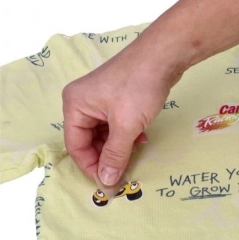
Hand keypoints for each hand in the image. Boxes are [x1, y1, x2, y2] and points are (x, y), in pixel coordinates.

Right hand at [62, 40, 178, 187]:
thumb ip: (115, 155)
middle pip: (89, 141)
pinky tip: (142, 138)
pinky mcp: (117, 99)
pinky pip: (116, 125)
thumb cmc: (139, 87)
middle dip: (107, 157)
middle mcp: (82, 102)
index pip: (76, 146)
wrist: (163, 56)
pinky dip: (127, 135)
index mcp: (75, 106)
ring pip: (104, 135)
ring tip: (136, 151)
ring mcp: (100, 99)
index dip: (91, 167)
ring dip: (119, 147)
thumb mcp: (126, 126)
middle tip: (124, 172)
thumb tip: (106, 182)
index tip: (108, 183)